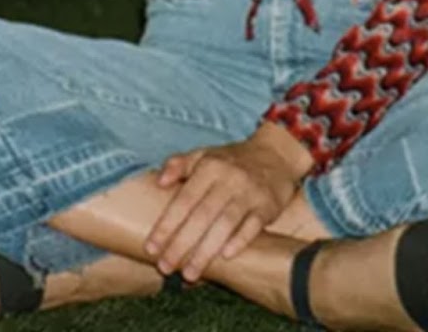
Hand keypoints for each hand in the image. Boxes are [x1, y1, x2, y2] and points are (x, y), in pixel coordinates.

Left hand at [145, 129, 307, 281]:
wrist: (276, 153)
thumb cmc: (232, 160)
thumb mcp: (205, 155)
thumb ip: (179, 164)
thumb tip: (159, 181)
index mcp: (210, 166)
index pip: (184, 199)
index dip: (167, 225)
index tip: (151, 248)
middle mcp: (229, 179)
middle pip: (202, 216)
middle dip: (181, 244)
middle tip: (165, 267)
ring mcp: (249, 192)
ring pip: (225, 224)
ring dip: (206, 251)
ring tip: (190, 274)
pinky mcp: (268, 205)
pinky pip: (253, 226)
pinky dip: (240, 241)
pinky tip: (226, 258)